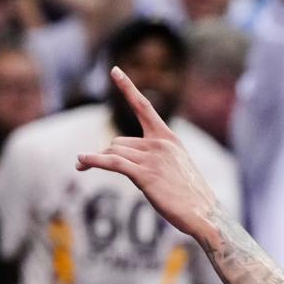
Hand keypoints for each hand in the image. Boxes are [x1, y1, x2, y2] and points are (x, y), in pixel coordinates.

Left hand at [78, 68, 222, 242]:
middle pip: (118, 141)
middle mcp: (160, 144)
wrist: (203, 214)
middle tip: (88, 164)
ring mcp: (152, 158)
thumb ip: (152, 156)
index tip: (114, 70)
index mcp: (169, 138)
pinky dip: (93, 161)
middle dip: (107, 155)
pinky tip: (80, 162)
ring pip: (113, 153)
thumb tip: (119, 154)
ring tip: (82, 167)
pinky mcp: (145, 175)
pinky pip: (112, 163)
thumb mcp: (175, 167)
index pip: (144, 107)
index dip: (127, 87)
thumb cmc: (189, 195)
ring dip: (97, 161)